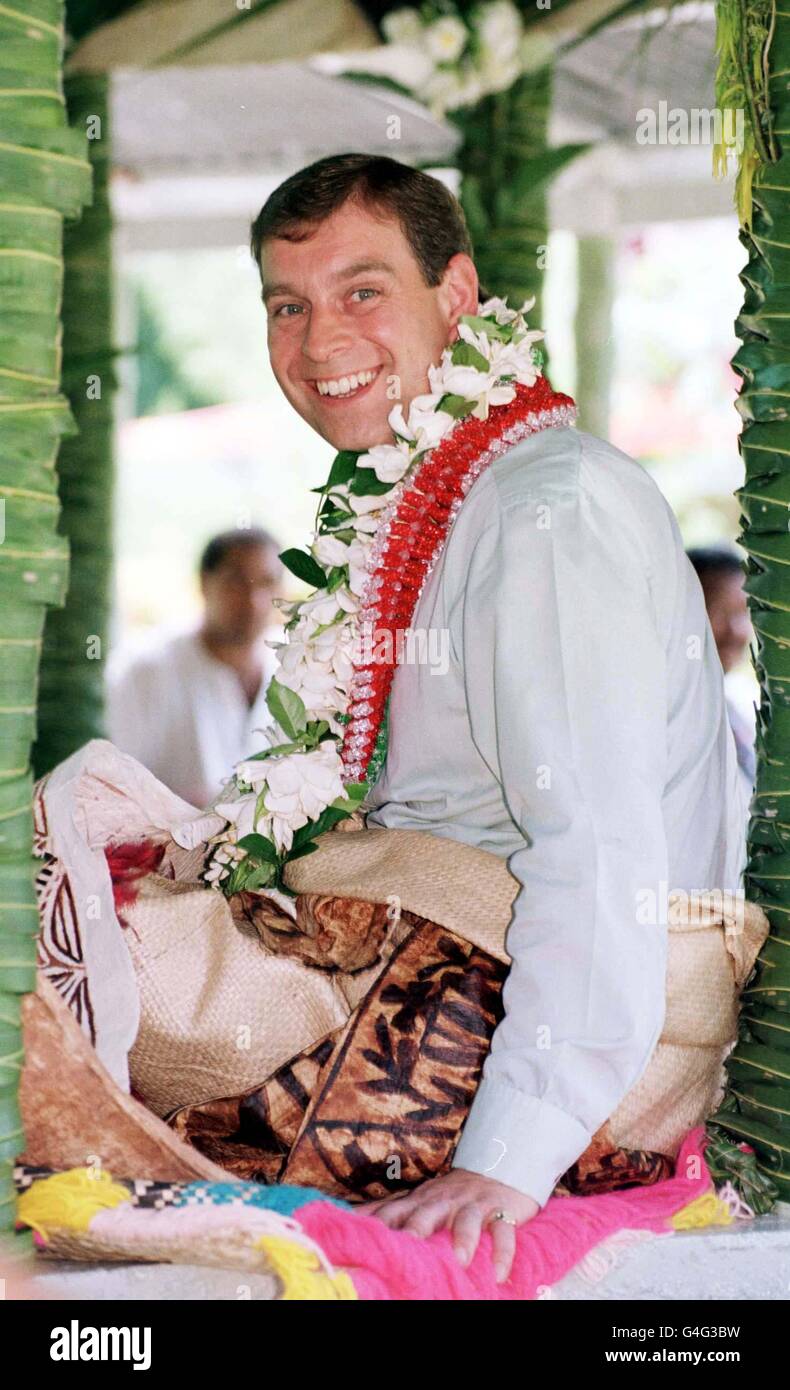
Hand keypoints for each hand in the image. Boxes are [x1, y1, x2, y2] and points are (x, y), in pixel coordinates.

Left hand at [367, 1168, 539, 1283]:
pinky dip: (502, 1253)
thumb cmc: (451, 1194)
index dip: (378, 1224)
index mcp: (421, 1201)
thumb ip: (388, 1209)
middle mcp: (444, 1202)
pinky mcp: (501, 1212)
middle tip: (405, 1249)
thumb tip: (348, 1216)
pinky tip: (499, 1274)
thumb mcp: (418, 1197)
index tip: (363, 1240)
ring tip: (460, 1260)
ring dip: (463, 1239)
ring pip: (467, 1220)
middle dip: (415, 1230)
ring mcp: (473, 1206)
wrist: (498, 1169)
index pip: (395, 1211)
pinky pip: (503, 1232)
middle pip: (427, 1214)